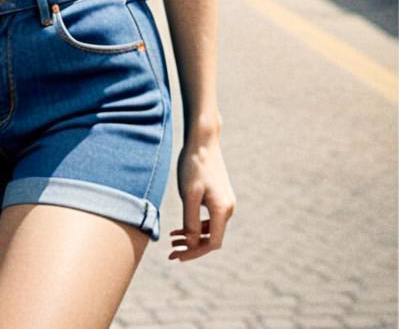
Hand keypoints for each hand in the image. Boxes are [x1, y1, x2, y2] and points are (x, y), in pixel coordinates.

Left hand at [169, 132, 235, 260]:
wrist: (203, 141)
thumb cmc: (194, 166)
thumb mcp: (189, 194)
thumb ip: (191, 221)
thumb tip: (192, 244)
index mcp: (222, 210)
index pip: (212, 243)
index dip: (195, 252)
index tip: (177, 256)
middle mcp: (227, 209)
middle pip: (211, 239)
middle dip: (191, 247)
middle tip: (171, 253)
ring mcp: (224, 202)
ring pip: (209, 229)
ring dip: (192, 237)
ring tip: (172, 239)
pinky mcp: (219, 196)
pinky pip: (209, 218)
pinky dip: (195, 225)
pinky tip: (180, 227)